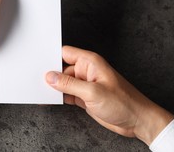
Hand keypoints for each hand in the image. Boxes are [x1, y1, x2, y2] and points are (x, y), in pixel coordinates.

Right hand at [45, 46, 173, 144]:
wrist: (137, 121)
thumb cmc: (124, 102)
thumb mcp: (93, 92)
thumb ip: (69, 84)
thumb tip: (51, 77)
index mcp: (90, 62)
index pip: (65, 53)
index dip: (52, 56)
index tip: (39, 62)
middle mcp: (86, 71)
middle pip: (61, 68)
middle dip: (50, 75)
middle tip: (36, 80)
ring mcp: (85, 85)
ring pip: (63, 82)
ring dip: (54, 87)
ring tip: (41, 91)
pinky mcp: (84, 97)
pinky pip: (67, 94)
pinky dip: (59, 97)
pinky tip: (50, 100)